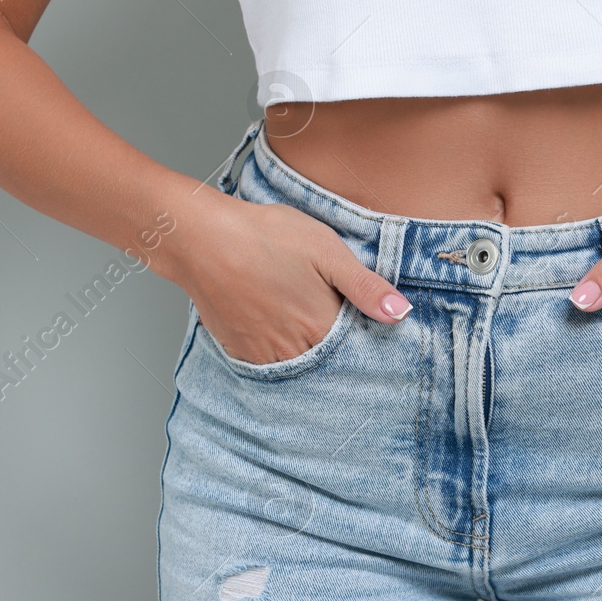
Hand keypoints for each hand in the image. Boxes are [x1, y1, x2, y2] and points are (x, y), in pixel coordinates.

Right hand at [161, 192, 411, 364]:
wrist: (201, 239)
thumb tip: (400, 314)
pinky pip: (269, 363)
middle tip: (331, 322)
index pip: (355, 349)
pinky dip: (279, 352)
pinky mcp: (240, 350)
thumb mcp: (326, 250)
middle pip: (327, 359)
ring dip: (307, 350)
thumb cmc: (266, 237)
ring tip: (302, 321)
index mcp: (321, 327)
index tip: (364, 328)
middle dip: (336, 347)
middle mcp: (295, 350)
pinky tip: (278, 327)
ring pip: (299, 362)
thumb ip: (365, 286)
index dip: (363, 338)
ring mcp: (264, 354)